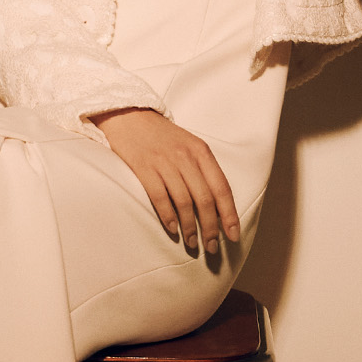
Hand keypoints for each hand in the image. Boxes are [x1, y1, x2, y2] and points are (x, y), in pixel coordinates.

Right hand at [90, 107, 241, 254]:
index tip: (233, 235)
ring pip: (185, 202)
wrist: (128, 115)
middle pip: (205, 199)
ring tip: (192, 242)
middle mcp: (186, 157)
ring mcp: (164, 162)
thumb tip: (215, 204)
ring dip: (190, 227)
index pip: (222, 188)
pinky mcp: (144, 168)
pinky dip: (168, 216)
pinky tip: (173, 229)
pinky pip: (160, 198)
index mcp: (201, 151)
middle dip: (211, 227)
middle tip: (211, 246)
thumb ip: (202, 169)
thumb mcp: (188, 144)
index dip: (229, 215)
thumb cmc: (161, 135)